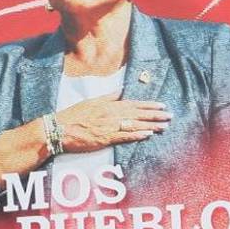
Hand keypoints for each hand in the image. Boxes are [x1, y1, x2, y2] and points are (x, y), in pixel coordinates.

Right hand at [55, 93, 170, 151]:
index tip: (161, 105)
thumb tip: (120, 90)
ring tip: (164, 126)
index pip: (133, 104)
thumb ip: (108, 96)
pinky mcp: (105, 138)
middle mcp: (111, 114)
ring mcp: (109, 126)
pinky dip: (137, 135)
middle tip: (169, 116)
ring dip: (151, 125)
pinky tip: (148, 134)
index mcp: (109, 105)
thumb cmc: (73, 116)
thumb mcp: (91, 101)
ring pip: (134, 124)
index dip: (148, 105)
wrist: (59, 129)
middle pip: (138, 113)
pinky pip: (124, 136)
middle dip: (155, 114)